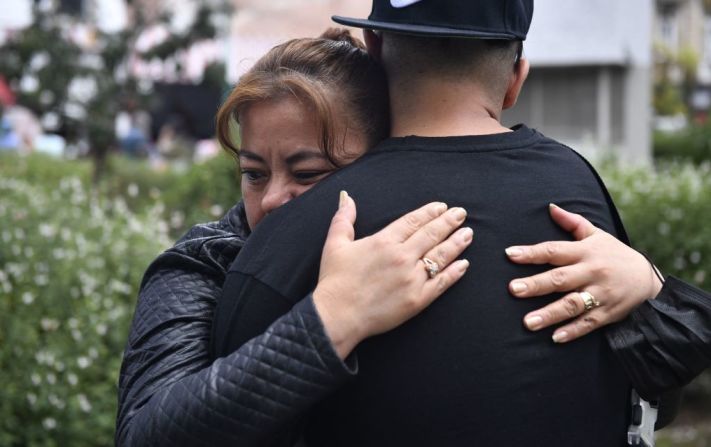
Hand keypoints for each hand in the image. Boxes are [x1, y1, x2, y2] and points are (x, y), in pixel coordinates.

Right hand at [313, 191, 472, 358]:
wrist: (338, 316)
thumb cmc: (335, 280)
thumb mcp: (334, 244)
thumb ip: (344, 219)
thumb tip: (347, 197)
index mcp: (384, 241)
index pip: (413, 221)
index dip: (430, 212)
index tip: (442, 207)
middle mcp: (402, 257)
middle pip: (432, 235)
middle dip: (449, 222)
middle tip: (461, 214)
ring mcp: (412, 278)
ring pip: (441, 256)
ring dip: (457, 243)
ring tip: (468, 234)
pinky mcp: (417, 300)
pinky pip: (441, 283)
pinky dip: (455, 273)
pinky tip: (464, 265)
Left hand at [505, 204, 662, 342]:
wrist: (649, 280)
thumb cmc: (615, 254)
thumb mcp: (597, 235)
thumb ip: (572, 222)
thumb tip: (550, 207)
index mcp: (585, 252)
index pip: (554, 250)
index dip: (532, 253)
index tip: (510, 254)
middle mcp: (592, 272)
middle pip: (560, 279)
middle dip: (536, 285)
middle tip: (513, 289)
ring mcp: (600, 294)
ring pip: (572, 304)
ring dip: (550, 314)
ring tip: (528, 322)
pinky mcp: (608, 313)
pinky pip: (588, 323)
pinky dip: (573, 331)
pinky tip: (555, 337)